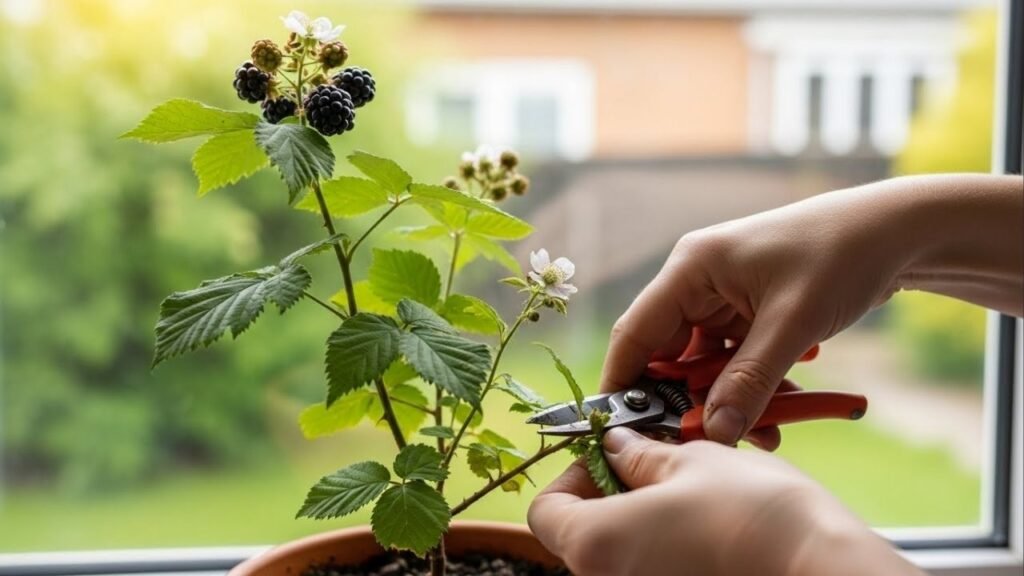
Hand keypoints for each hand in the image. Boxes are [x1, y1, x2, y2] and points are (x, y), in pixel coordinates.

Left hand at [528, 428, 921, 575]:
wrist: (824, 570)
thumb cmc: (754, 512)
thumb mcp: (691, 461)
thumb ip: (640, 455)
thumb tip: (617, 447)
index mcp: (594, 544)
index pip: (544, 511)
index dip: (571, 475)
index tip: (608, 454)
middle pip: (581, 535)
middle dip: (610, 494)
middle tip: (651, 464)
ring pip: (620, 555)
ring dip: (640, 520)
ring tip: (686, 491)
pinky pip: (652, 570)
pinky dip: (665, 549)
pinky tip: (705, 528)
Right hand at [601, 174, 1023, 444]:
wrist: (897, 233)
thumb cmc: (841, 255)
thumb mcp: (792, 323)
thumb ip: (750, 381)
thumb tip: (713, 432)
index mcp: (691, 268)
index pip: (637, 332)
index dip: (624, 381)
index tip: (623, 429)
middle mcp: (698, 282)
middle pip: (670, 354)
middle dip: (689, 400)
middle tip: (711, 440)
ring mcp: (723, 297)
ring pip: (705, 364)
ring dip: (727, 399)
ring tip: (764, 432)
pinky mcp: (748, 312)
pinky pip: (734, 361)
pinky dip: (751, 388)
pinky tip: (778, 414)